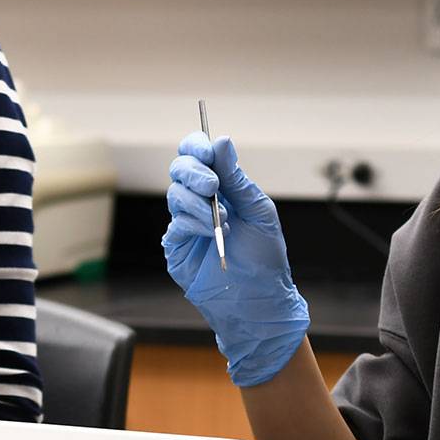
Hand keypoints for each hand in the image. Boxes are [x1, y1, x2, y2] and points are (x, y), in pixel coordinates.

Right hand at [162, 132, 308, 386]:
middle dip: (194, 171)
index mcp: (224, 187)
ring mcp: (187, 222)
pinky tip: (211, 232)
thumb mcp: (258, 211)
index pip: (199, 155)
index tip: (206, 149)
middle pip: (180, 168)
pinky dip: (193, 222)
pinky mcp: (177, 245)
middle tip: (212, 185)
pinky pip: (175, 223)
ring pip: (175, 193)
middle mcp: (202, 200)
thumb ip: (237, 178)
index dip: (197, 146)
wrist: (259, 298)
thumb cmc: (265, 256)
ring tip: (221, 219)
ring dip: (197, 201)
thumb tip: (222, 142)